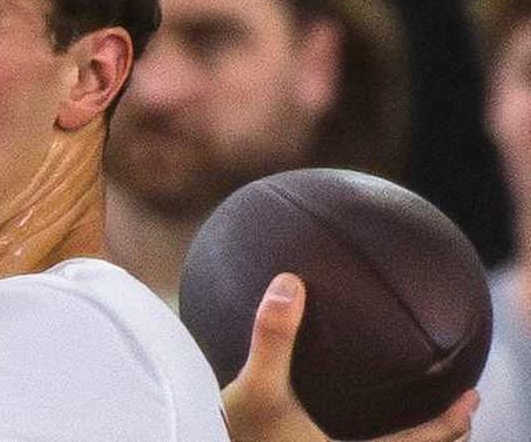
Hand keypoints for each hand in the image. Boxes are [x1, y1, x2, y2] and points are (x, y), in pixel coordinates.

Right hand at [222, 273, 477, 441]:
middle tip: (453, 412)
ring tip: (401, 416)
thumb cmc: (236, 436)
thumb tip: (289, 281)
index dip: (448, 423)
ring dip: (396, 441)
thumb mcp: (256, 389)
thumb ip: (275, 337)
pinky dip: (355, 434)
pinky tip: (328, 413)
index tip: (472, 397)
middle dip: (434, 438)